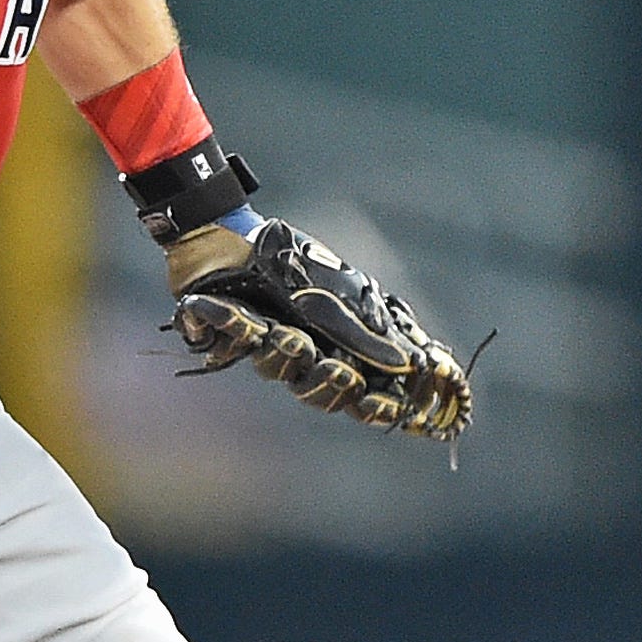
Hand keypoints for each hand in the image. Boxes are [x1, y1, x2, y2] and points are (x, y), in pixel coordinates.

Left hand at [164, 219, 473, 442]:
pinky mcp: (231, 334)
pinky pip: (234, 342)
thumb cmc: (300, 263)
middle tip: (339, 372)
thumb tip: (413, 367)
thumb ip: (372, 336)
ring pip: (280, 371)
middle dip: (331, 387)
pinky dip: (229, 324)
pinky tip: (229, 313)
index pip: (366, 392)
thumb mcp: (348, 295)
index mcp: (342, 346)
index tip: (384, 407)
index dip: (377, 406)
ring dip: (285, 355)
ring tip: (289, 337)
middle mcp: (308, 352)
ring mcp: (270, 345)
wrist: (241, 234)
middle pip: (323, 394)